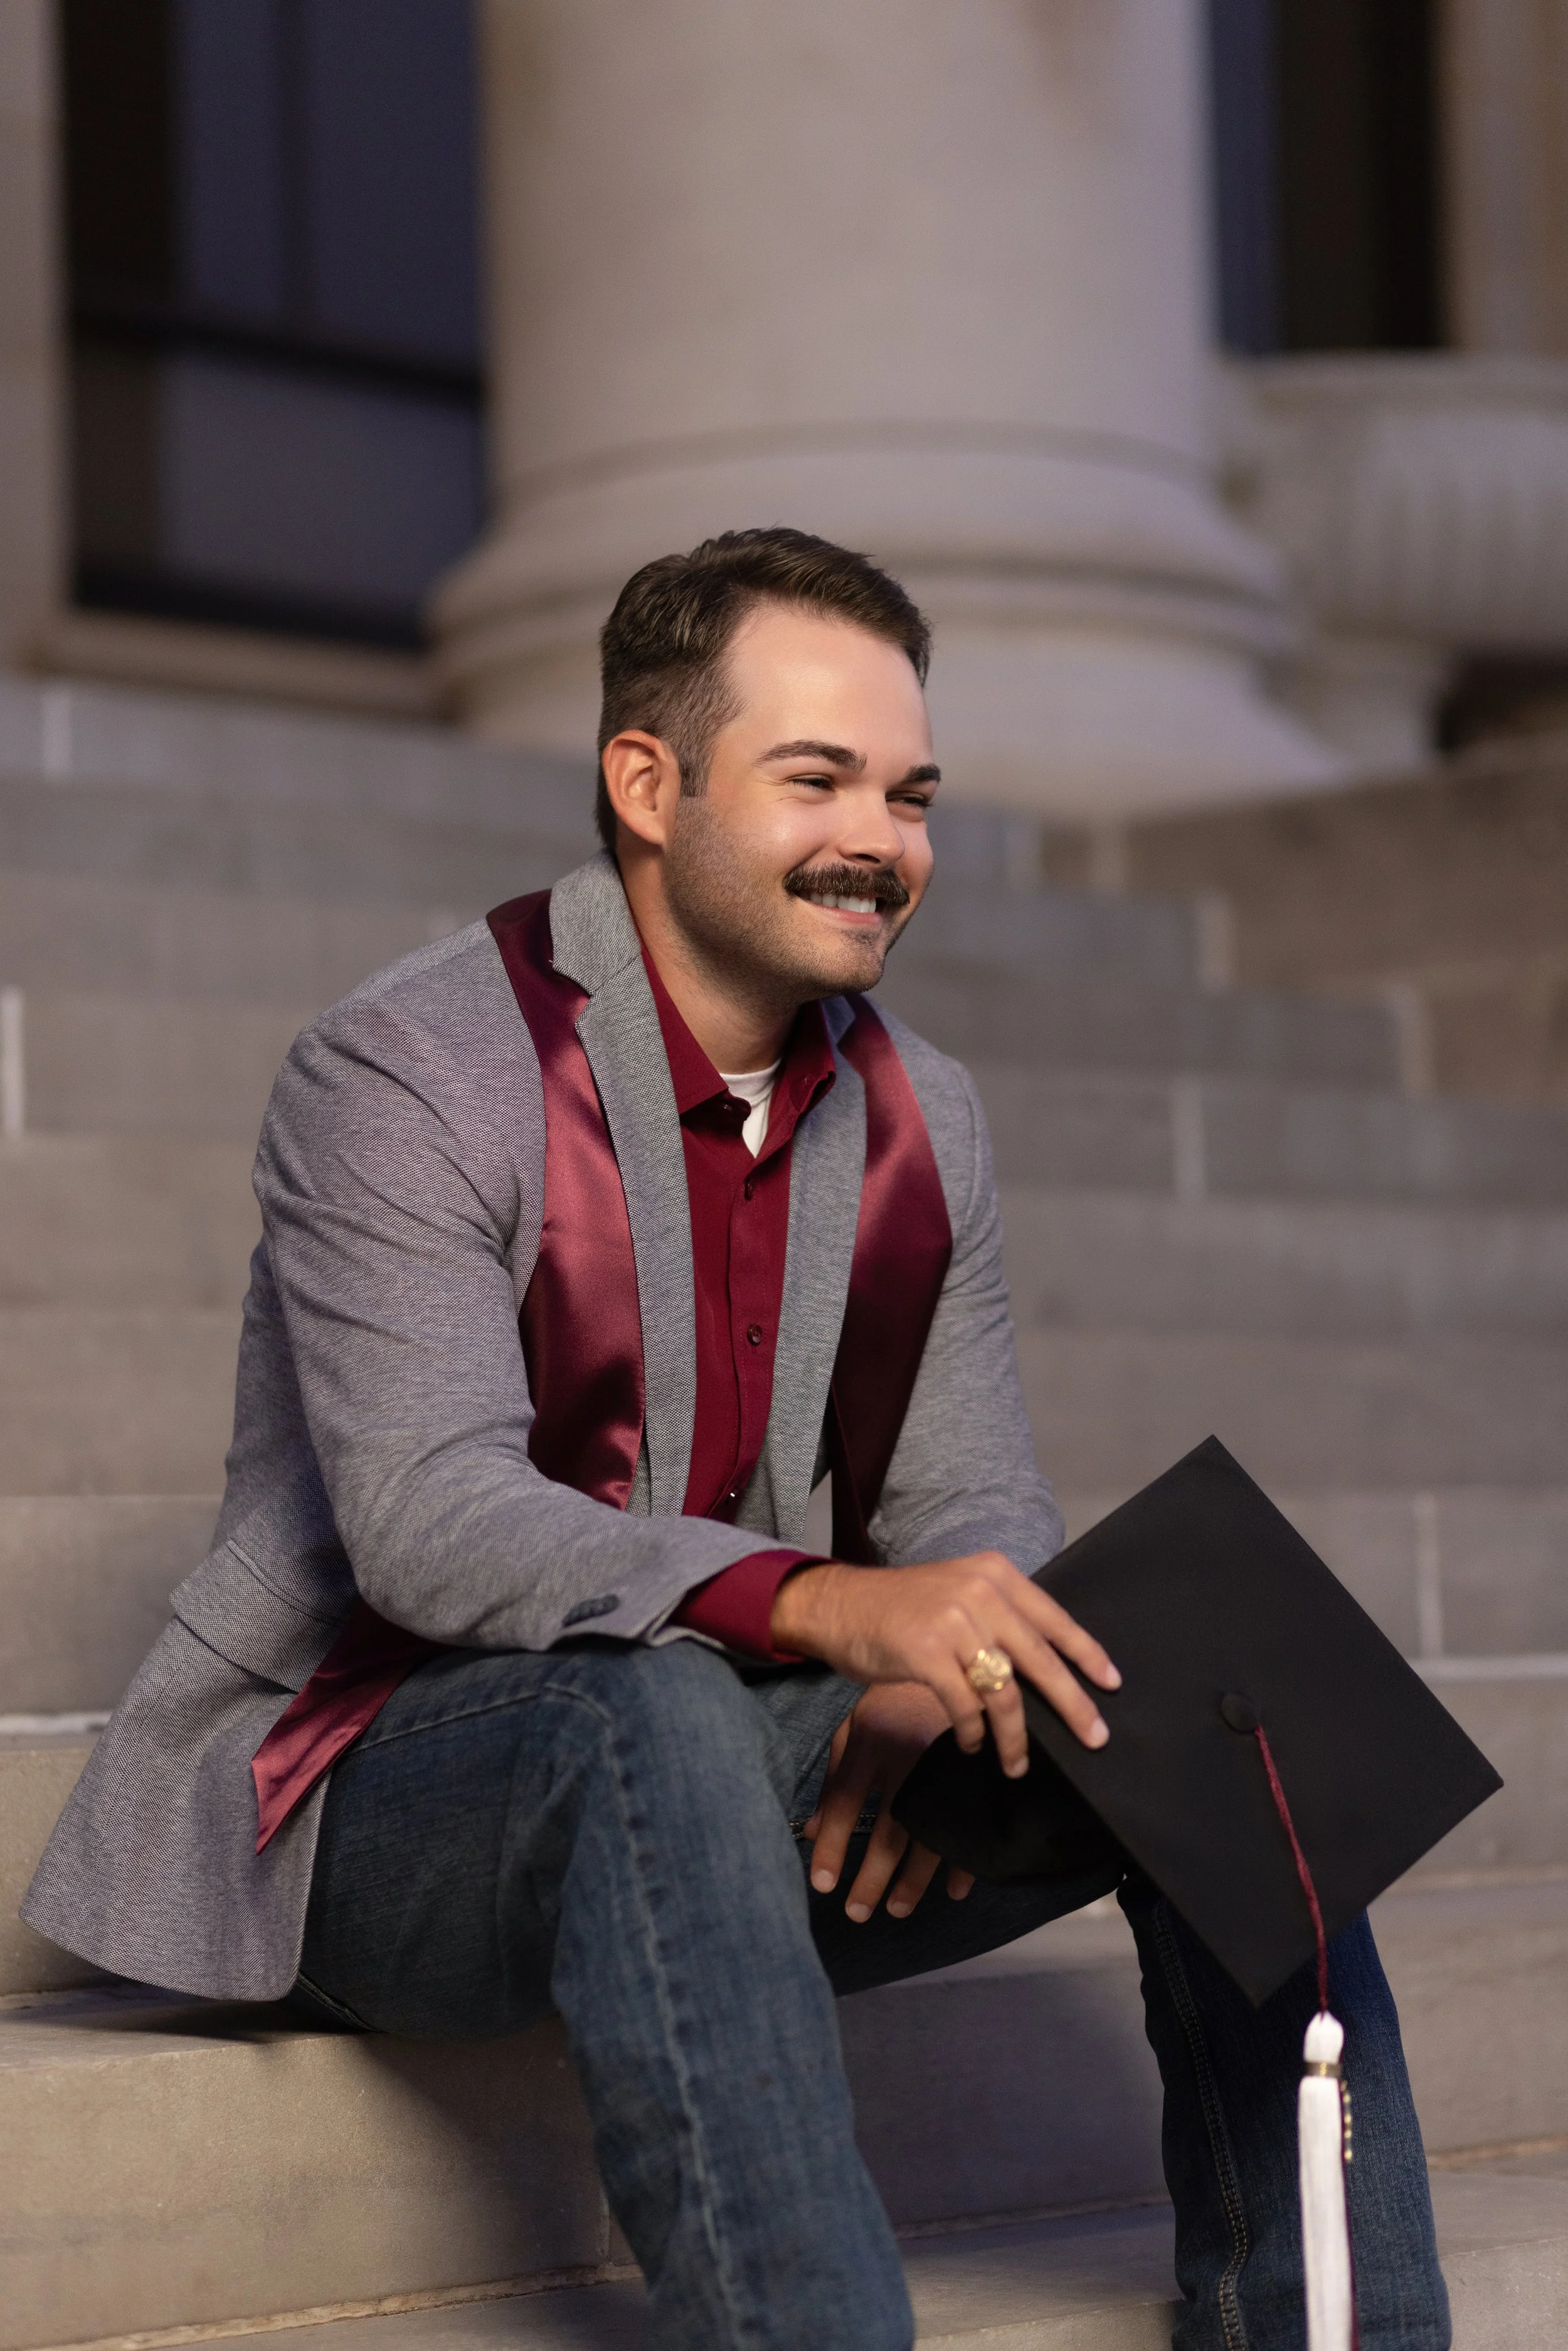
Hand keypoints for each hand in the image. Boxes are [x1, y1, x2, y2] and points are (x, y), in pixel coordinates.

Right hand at [771, 1551, 1119, 1778]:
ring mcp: (952, 1621)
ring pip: (1004, 1693)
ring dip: (1014, 1738)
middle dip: (1072, 1705)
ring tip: (1015, 1763)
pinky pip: (965, 1707)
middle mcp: (979, 1591)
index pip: (1054, 1618)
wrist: (839, 1605)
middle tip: (1094, 1738)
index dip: (1086, 1654)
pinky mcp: (925, 1652)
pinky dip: (971, 1733)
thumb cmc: (903, 1608)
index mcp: (995, 1573)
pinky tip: (969, 1743)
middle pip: (1040, 1660)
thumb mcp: (959, 1593)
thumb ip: (1000, 1618)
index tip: (1112, 1684)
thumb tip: (1047, 1670)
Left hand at [805, 1682, 976, 1922]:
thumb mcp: (854, 1728)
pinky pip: (969, 1825)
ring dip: (912, 1880)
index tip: (822, 1885)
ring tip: (895, 1909)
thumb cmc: (892, 1699)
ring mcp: (943, 1768)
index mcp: (870, 1742)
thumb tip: (811, 1832)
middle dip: (871, 1878)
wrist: (952, 1659)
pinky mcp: (974, 1773)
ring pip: (928, 1836)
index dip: (832, 1847)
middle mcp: (905, 1759)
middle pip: (886, 1831)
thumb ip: (833, 1777)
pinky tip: (953, 1891)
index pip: (844, 1804)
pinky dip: (964, 1862)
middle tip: (857, 1913)